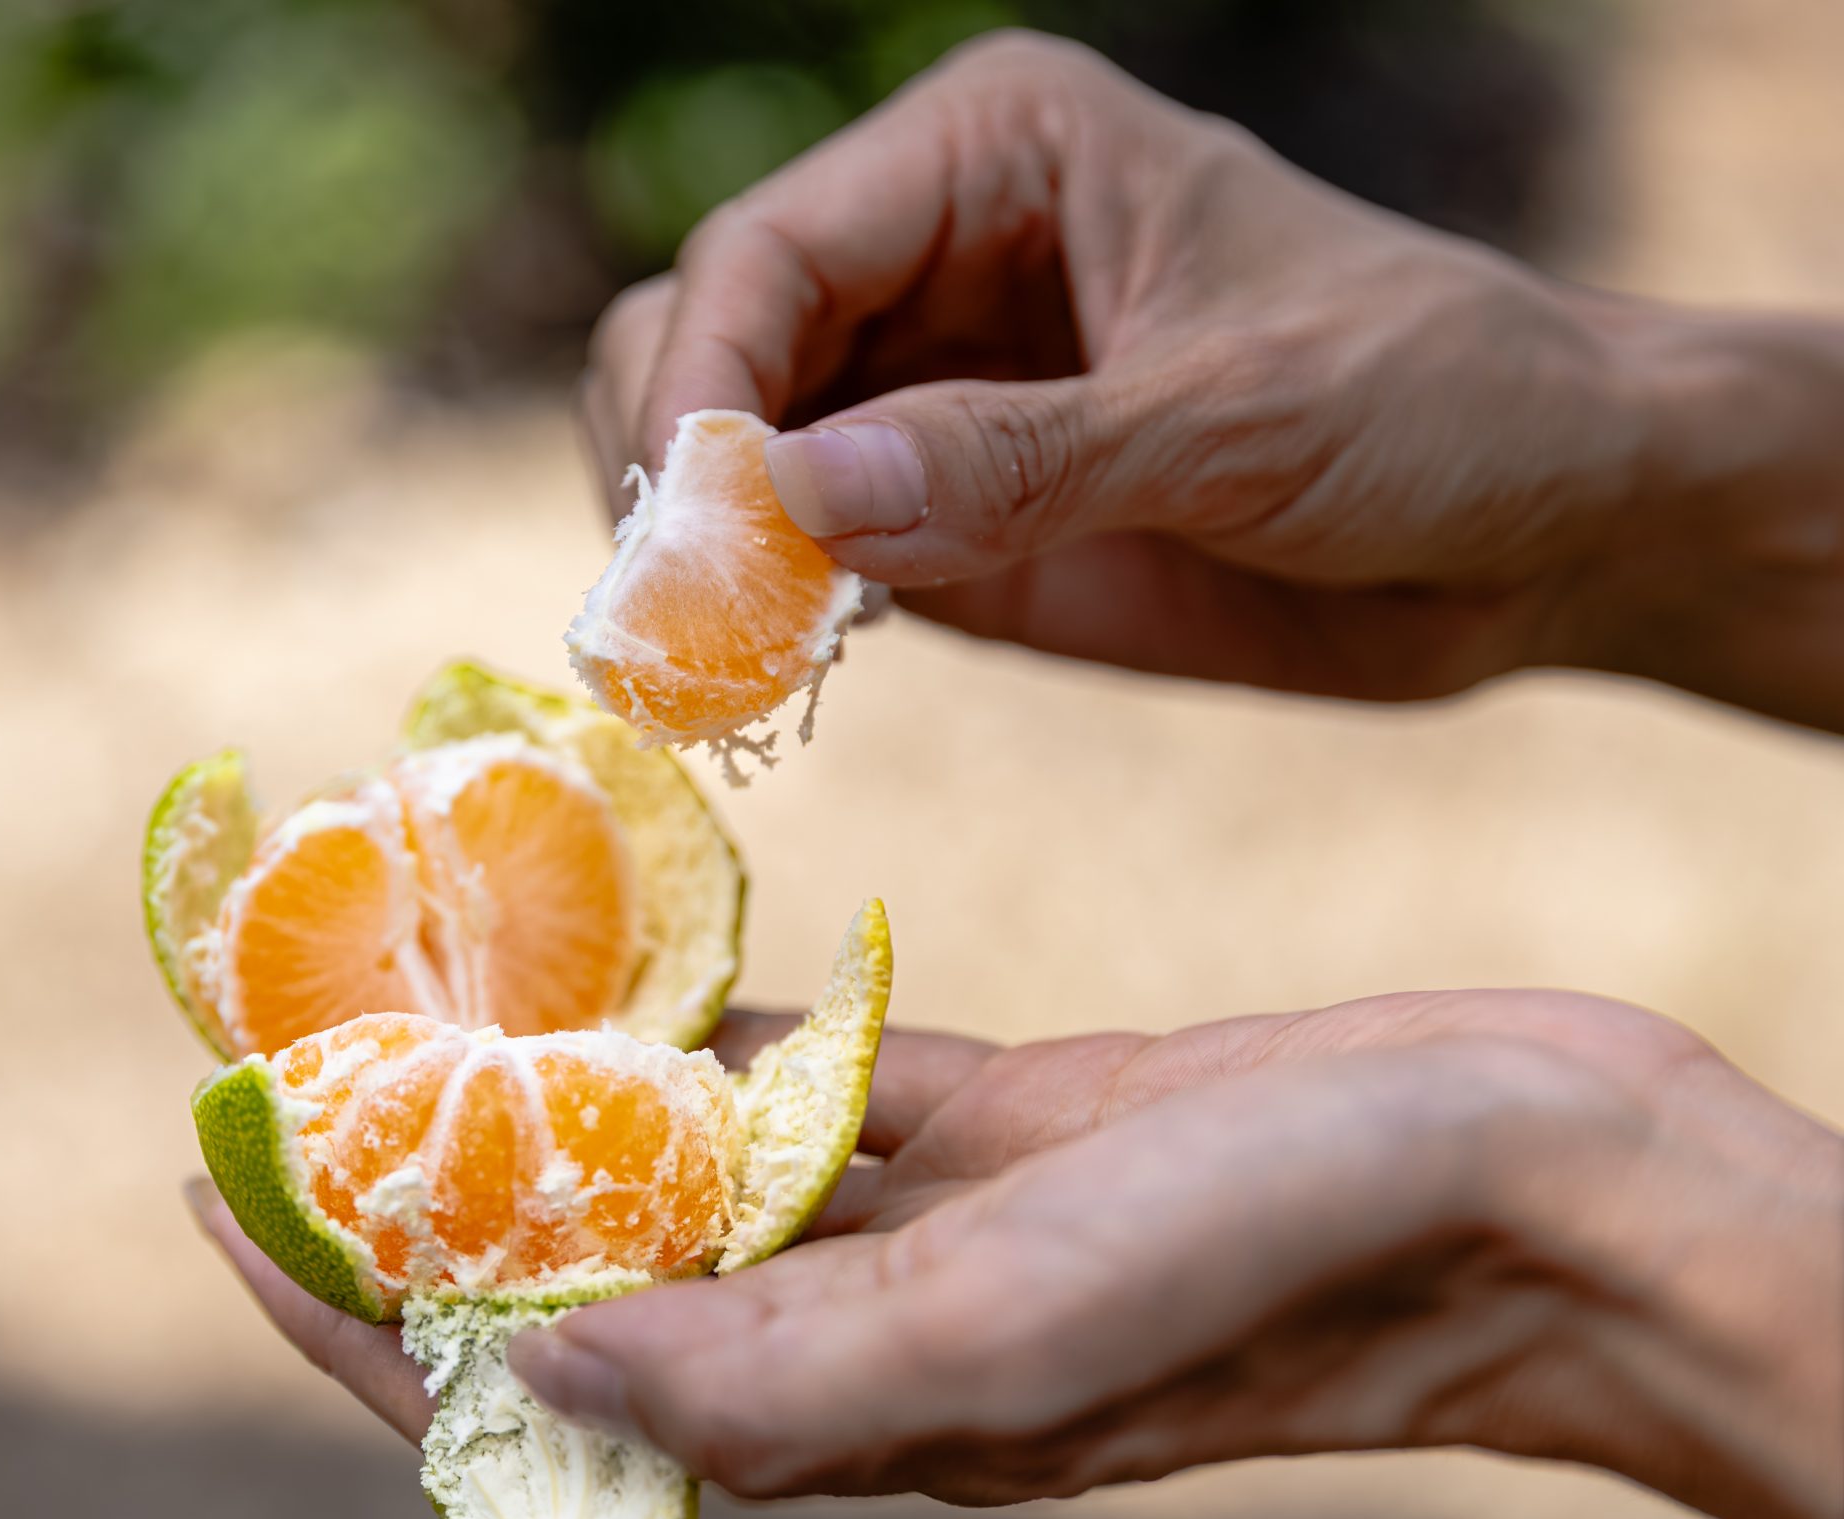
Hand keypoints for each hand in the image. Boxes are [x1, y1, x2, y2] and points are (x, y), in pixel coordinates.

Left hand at [191, 991, 1843, 1518]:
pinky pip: (817, 1088)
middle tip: (301, 1058)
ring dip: (562, 1091)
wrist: (1527, 1179)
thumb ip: (786, 1371)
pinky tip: (646, 963)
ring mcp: (929, 1232)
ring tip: (437, 989)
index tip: (220, 1184)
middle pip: (579, 1265)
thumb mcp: (1024, 1322)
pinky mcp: (1006, 1134)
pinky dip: (722, 1034)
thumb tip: (541, 1373)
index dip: (359, 1301)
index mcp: (839, 1409)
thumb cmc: (1297, 1255)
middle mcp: (856, 1332)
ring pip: (687, 1168)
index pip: (530, 1375)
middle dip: (431, 1180)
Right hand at [579, 32, 1843, 726]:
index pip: (768, 251)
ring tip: (722, 662)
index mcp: (992, 151)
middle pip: (696, 338)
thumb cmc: (1437, 402)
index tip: (689, 530)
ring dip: (693, 556)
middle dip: (671, 468)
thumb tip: (794, 497)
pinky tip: (770, 673)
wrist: (1541, 528)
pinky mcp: (936, 518)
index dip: (702, 386)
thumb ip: (1018, 458)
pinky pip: (785, 556)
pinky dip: (750, 617)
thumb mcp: (1242, 415)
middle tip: (690, 615)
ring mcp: (920, 393)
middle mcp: (927, 258)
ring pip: (715, 453)